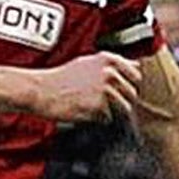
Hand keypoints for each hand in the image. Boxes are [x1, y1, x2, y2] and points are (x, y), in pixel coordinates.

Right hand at [26, 53, 140, 122]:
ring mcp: (105, 90)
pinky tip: (83, 110)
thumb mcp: (88, 61)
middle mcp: (109, 73)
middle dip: (121, 100)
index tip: (118, 89)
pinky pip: (108, 118)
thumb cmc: (62, 78)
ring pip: (123, 108)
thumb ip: (113, 64)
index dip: (128, 84)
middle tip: (100, 100)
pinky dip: (98, 118)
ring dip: (110, 110)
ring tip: (90, 105)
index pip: (136, 75)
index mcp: (108, 59)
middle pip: (132, 94)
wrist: (41, 90)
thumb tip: (137, 66)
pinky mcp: (99, 107)